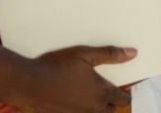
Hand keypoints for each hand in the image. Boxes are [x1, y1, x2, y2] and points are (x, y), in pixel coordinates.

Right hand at [8, 45, 134, 112]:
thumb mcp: (84, 54)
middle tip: (109, 88)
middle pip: (112, 109)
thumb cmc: (55, 66)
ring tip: (91, 93)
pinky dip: (82, 110)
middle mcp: (92, 108)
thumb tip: (133, 53)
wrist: (27, 83)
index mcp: (101, 92)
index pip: (124, 98)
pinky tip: (74, 99)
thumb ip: (110, 54)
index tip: (128, 86)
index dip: (128, 92)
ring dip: (98, 107)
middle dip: (113, 101)